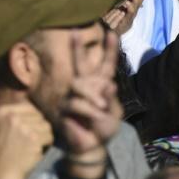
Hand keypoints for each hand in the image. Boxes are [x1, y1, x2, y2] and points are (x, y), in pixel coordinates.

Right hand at [0, 101, 52, 178]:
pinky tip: (36, 151)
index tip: (30, 129)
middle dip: (39, 128)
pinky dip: (46, 145)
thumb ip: (12, 116)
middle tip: (33, 140)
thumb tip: (32, 109)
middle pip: (39, 116)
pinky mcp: (34, 138)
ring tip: (35, 145)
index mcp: (2, 112)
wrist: (0, 173)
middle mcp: (12, 117)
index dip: (33, 119)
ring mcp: (23, 127)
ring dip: (44, 136)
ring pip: (46, 125)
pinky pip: (49, 137)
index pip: (28, 107)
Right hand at [59, 30, 120, 158]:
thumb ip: (111, 98)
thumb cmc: (104, 127)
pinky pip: (76, 101)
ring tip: (101, 108)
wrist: (92, 145)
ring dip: (93, 95)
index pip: (105, 65)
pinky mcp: (64, 106)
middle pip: (80, 63)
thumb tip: (109, 83)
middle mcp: (85, 86)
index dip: (109, 50)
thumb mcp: (114, 113)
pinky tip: (96, 116)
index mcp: (101, 85)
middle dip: (77, 48)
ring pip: (79, 83)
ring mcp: (72, 94)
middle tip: (73, 32)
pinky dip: (89, 110)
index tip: (112, 34)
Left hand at [102, 0, 144, 34]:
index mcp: (133, 6)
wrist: (114, 33)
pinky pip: (130, 13)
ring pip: (137, 4)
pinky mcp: (127, 20)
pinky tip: (127, 2)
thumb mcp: (121, 6)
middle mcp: (134, 9)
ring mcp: (131, 15)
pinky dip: (129, 7)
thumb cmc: (117, 19)